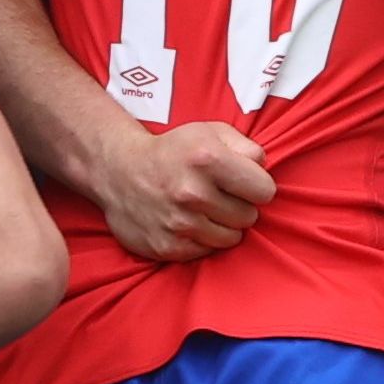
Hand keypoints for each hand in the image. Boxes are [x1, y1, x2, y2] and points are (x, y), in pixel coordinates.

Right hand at [80, 115, 275, 260]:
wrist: (119, 172)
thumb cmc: (173, 151)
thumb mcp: (210, 132)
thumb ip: (247, 146)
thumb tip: (264, 170)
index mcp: (208, 159)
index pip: (264, 191)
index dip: (256, 186)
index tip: (242, 182)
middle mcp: (192, 193)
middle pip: (249, 216)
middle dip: (239, 205)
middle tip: (218, 194)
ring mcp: (179, 224)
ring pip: (232, 238)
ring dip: (223, 225)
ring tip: (203, 208)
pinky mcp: (168, 247)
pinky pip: (208, 251)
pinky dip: (203, 239)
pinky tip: (188, 222)